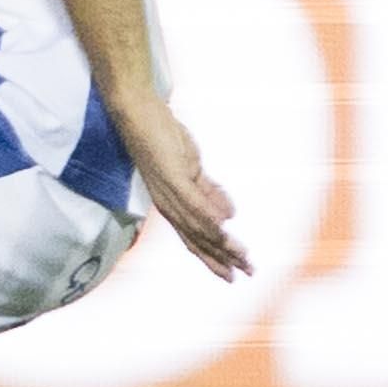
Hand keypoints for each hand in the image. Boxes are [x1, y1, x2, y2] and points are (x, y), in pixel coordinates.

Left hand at [108, 89, 248, 280]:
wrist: (139, 113)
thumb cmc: (163, 137)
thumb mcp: (192, 168)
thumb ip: (210, 193)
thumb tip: (231, 217)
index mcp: (172, 203)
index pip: (195, 238)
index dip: (214, 257)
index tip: (234, 274)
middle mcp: (167, 204)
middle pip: (197, 239)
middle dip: (223, 259)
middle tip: (248, 274)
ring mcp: (168, 191)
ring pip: (198, 226)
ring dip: (223, 244)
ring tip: (243, 258)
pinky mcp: (172, 176)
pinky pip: (193, 202)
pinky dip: (209, 218)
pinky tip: (225, 229)